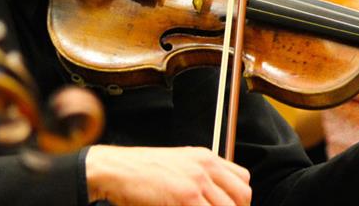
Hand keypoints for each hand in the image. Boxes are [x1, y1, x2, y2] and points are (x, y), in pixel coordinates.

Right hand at [86, 145, 250, 204]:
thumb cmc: (141, 171)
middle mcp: (205, 167)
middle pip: (242, 197)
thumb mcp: (178, 165)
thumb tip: (214, 197)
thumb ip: (200, 177)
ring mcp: (197, 181)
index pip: (242, 180)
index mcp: (205, 158)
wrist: (116, 169)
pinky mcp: (186, 196)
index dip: (240, 200)